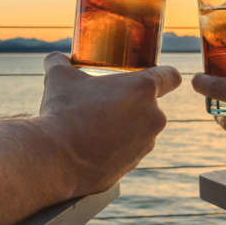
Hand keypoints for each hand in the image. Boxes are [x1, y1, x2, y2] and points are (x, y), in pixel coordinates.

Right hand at [35, 53, 180, 196]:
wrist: (55, 159)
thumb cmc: (63, 112)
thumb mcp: (59, 77)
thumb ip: (60, 62)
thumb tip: (55, 58)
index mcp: (143, 89)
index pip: (171, 76)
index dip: (164, 75)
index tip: (150, 78)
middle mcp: (153, 116)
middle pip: (149, 105)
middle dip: (129, 104)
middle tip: (103, 104)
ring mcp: (146, 144)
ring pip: (138, 130)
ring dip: (122, 127)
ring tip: (92, 128)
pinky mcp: (133, 166)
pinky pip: (127, 152)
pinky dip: (113, 149)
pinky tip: (90, 148)